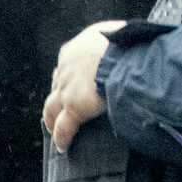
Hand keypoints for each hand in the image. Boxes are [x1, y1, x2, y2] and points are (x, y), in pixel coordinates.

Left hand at [42, 20, 123, 152]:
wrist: (124, 54)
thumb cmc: (128, 42)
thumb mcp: (119, 35)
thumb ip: (116, 43)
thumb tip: (130, 47)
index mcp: (76, 49)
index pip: (66, 64)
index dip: (68, 76)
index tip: (73, 83)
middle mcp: (66, 68)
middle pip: (57, 86)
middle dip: (59, 97)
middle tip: (62, 108)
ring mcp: (67, 89)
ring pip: (52, 109)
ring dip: (52, 120)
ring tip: (54, 130)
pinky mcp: (74, 108)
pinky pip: (64, 128)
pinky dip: (62, 138)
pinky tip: (63, 147)